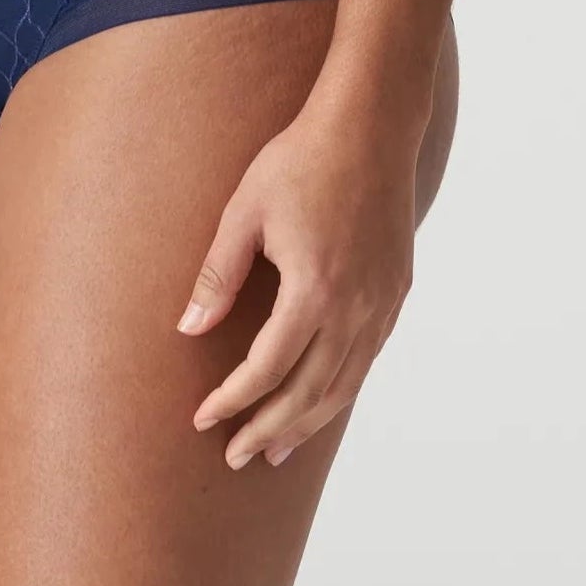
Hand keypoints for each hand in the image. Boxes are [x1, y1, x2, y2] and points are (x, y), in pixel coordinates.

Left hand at [178, 100, 419, 468]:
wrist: (370, 128)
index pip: (267, 369)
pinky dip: (340, 390)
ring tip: (276, 450)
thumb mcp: (245, 211)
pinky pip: (367, 360)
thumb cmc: (299, 160)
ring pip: (344, 385)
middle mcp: (354, 308)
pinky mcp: (396, 292)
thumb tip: (189, 329)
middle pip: (310, 393)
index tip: (203, 419)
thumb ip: (218, 274)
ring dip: (308, 423)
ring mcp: (381, 304)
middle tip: (235, 457)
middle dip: (269, 430)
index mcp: (313, 290)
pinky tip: (321, 400)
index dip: (234, 401)